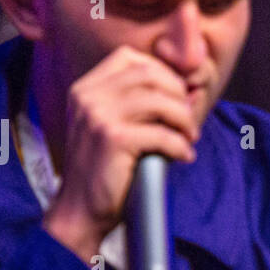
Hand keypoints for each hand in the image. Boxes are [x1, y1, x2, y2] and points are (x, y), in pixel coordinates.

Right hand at [43, 45, 199, 261]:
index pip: (130, 58)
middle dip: (178, 95)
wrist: (79, 211)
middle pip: (149, 74)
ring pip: (159, 100)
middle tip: (188, 120)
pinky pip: (162, 134)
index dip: (162, 72)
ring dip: (184, 120)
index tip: (176, 96)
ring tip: (189, 138)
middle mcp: (89, 96)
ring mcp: (98, 116)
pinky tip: (183, 156)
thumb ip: (138, 105)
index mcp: (86, 88)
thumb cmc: (103, 170)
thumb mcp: (110, 126)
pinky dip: (180, 146)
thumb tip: (189, 92)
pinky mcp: (113, 140)